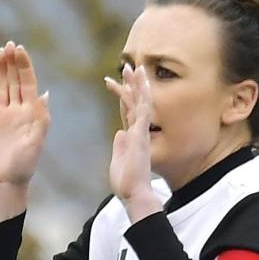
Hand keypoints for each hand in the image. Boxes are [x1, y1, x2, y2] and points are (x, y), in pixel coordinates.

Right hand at [0, 42, 48, 219]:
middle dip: (13, 63)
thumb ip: (40, 117)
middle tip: (9, 45)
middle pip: (15, 81)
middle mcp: (17, 109)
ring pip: (1, 87)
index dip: (25, 66)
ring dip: (0, 70)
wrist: (7, 180)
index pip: (29, 83)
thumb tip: (45, 94)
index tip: (20, 50)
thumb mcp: (37, 139)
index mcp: (31, 111)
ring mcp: (1, 115)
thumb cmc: (26, 163)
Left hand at [105, 62, 160, 216]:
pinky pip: (144, 112)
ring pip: (142, 103)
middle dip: (132, 84)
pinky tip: (143, 84)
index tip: (114, 82)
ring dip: (138, 85)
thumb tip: (119, 132)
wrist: (133, 194)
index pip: (127, 111)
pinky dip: (143, 98)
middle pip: (136, 102)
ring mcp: (142, 132)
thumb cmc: (126, 181)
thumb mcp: (119, 159)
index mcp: (132, 136)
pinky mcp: (142, 135)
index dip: (122, 96)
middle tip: (128, 65)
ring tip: (134, 67)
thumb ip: (120, 145)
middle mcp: (139, 131)